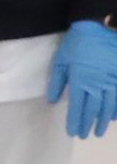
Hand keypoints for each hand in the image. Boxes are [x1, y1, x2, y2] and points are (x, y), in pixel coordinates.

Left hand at [56, 20, 116, 141]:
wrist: (99, 28)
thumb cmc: (77, 44)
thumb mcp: (61, 61)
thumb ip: (57, 82)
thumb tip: (53, 101)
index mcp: (80, 81)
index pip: (77, 107)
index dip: (75, 122)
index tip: (73, 133)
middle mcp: (97, 85)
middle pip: (93, 110)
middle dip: (88, 125)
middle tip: (85, 136)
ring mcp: (112, 81)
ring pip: (108, 107)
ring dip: (103, 121)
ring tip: (99, 132)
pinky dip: (116, 109)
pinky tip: (114, 118)